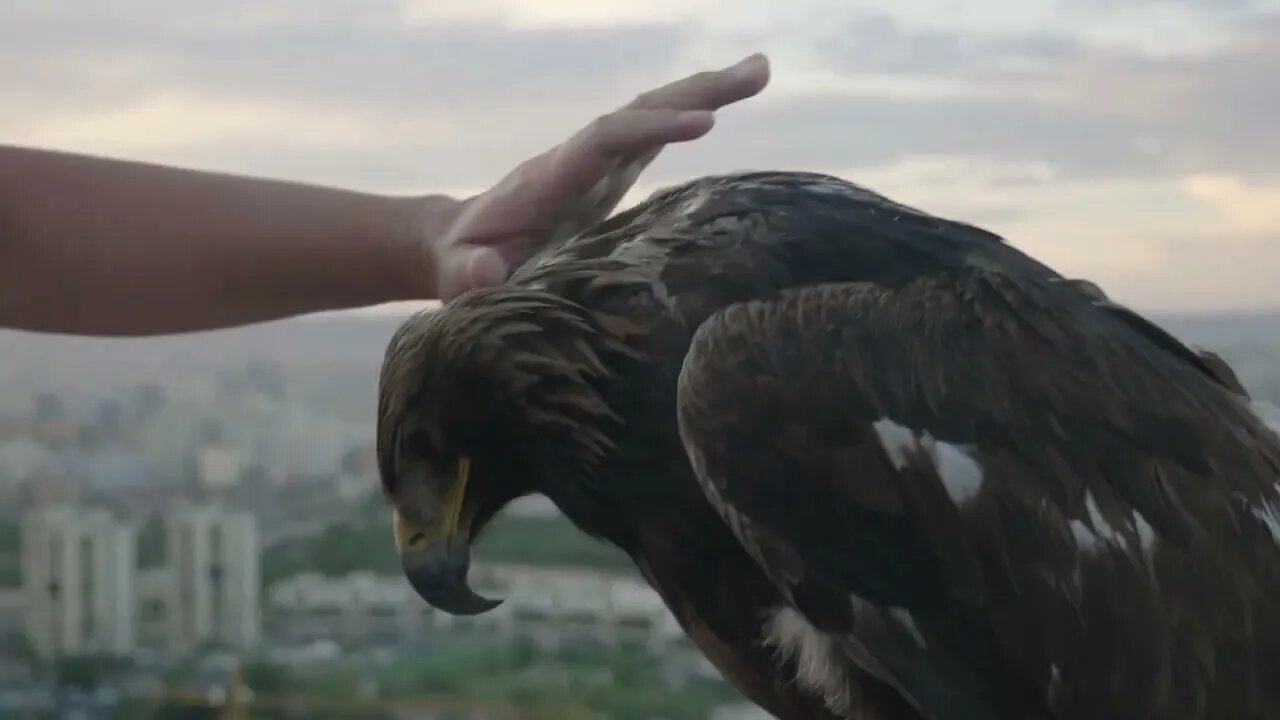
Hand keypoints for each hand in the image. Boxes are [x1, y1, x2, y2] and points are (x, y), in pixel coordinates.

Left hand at [428, 53, 771, 300]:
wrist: (458, 247)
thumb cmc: (460, 266)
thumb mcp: (457, 274)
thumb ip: (468, 275)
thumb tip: (485, 274)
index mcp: (551, 179)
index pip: (606, 141)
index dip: (651, 128)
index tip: (702, 125)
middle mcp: (580, 162)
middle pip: (639, 112)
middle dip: (695, 92)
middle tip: (756, 73)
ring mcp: (598, 168)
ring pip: (653, 118)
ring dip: (704, 94)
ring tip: (759, 72)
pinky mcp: (611, 179)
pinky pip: (654, 141)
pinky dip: (691, 119)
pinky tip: (726, 111)